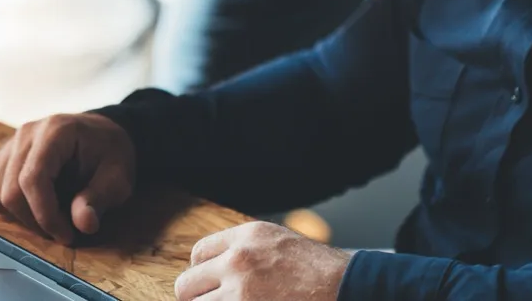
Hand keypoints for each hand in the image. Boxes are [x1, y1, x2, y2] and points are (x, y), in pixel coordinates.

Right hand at [0, 112, 135, 245]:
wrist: (100, 134)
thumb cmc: (110, 153)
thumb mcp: (118, 176)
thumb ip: (100, 198)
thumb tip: (83, 224)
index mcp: (55, 132)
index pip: (33, 179)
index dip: (45, 215)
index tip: (66, 235)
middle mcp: (26, 134)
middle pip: (9, 191)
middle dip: (34, 221)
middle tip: (62, 230)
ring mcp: (10, 143)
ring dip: (18, 216)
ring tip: (48, 216)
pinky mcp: (2, 156)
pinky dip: (2, 206)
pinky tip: (30, 207)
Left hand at [174, 221, 350, 300]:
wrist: (344, 287)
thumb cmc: (317, 269)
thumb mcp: (278, 242)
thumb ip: (245, 250)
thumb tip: (217, 267)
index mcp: (246, 237)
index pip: (198, 254)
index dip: (202, 273)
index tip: (210, 284)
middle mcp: (238, 261)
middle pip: (187, 285)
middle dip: (197, 298)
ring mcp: (240, 292)